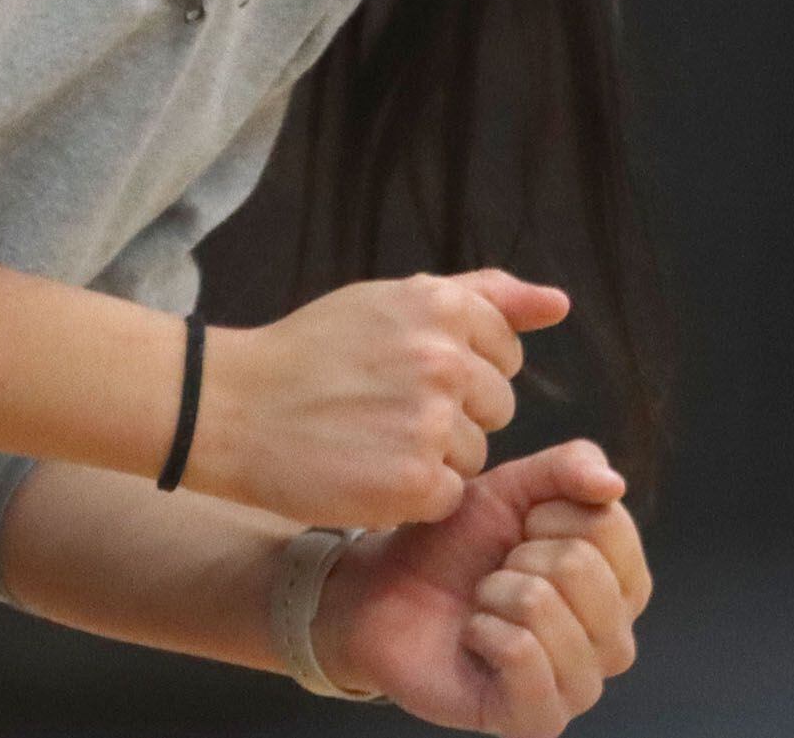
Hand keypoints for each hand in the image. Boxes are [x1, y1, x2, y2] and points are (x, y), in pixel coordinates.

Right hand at [190, 270, 566, 528]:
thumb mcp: (394, 301)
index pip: (506, 351)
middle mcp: (444, 358)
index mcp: (442, 305)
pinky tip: (368, 474)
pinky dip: (415, 496)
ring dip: (433, 457)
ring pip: (475, 454)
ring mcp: (431, 422)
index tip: (406, 371)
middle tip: (383, 408)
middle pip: (496, 407)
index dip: (460, 369)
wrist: (233, 408)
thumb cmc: (316, 352)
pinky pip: (450, 496)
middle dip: (453, 413)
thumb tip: (560, 303)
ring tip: (370, 438)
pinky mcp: (415, 482)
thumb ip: (486, 296)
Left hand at [313, 438, 651, 735]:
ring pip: (544, 607)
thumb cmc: (458, 543)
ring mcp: (580, 686)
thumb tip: (615, 484)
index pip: (608, 525)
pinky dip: (484, 631)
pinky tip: (475, 638)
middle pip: (579, 566)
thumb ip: (569, 467)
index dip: (548, 512)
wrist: (390, 592)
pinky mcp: (539, 720)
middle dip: (518, 554)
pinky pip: (522, 654)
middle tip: (498, 572)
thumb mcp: (513, 487)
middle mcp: (614, 640)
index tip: (522, 529)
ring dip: (495, 593)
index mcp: (621, 583)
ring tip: (485, 604)